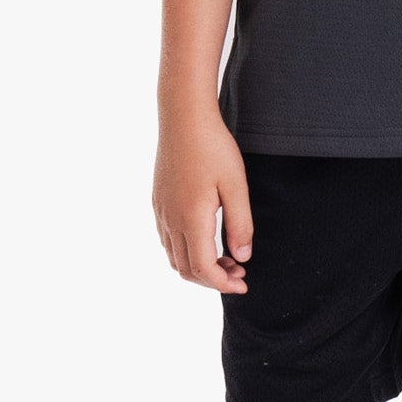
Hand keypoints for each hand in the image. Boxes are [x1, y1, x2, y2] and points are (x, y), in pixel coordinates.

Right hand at [152, 110, 253, 293]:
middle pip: (186, 270)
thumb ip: (240, 224)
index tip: (244, 283)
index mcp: (191, 219)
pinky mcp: (158, 201)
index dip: (223, 284)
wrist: (183, 117)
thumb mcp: (236, 185)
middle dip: (213, 279)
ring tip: (226, 257)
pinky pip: (167, 240)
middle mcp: (170, 220)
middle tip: (239, 271)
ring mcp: (161, 211)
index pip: (203, 269)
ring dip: (199, 266)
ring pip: (174, 257)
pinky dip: (186, 251)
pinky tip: (206, 238)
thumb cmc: (213, 147)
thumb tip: (242, 257)